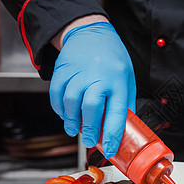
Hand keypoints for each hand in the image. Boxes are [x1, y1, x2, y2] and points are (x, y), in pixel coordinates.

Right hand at [49, 22, 135, 157]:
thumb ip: (124, 103)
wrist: (90, 32)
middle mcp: (98, 76)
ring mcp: (78, 72)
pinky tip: (65, 114)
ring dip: (71, 121)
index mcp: (118, 80)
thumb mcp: (127, 78)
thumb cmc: (112, 59)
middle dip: (88, 130)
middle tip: (88, 141)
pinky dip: (59, 109)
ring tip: (75, 130)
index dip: (111, 135)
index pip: (116, 113)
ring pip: (71, 103)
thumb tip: (122, 130)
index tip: (109, 150)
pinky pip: (56, 95)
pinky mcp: (62, 70)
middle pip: (90, 109)